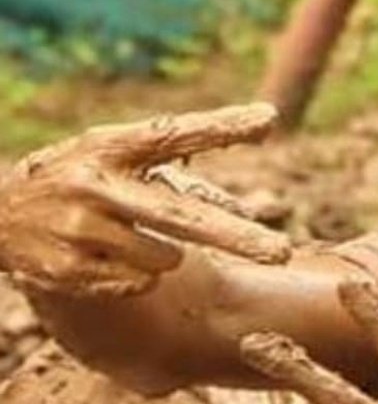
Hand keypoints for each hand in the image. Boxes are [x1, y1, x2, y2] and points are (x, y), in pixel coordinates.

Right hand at [0, 104, 290, 297]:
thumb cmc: (79, 179)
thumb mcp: (113, 155)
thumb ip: (173, 159)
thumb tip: (250, 190)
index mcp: (110, 148)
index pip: (173, 133)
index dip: (221, 127)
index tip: (268, 120)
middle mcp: (95, 184)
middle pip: (181, 216)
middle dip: (236, 236)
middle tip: (282, 253)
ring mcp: (79, 229)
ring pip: (166, 258)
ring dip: (168, 254)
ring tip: (133, 236)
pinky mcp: (68, 270)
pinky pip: (139, 282)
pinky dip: (139, 275)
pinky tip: (108, 258)